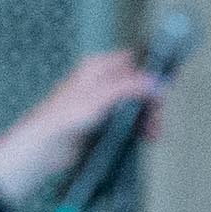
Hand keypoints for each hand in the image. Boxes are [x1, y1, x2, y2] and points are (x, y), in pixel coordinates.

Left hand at [0, 48, 164, 202]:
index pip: (135, 59)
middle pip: (141, 85)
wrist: (40, 152)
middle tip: (157, 118)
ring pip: (138, 105)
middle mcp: (101, 82)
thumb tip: (158, 82)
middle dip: (153, 102)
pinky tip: (146, 138)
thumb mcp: (98, 98)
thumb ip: (130, 87)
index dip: (154, 69)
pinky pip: (130, 122)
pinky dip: (141, 128)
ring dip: (149, 118)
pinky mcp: (104, 124)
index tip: (170, 82)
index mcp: (97, 67)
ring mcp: (104, 104)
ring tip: (152, 134)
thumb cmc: (60, 120)